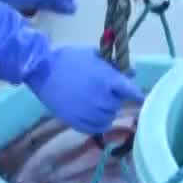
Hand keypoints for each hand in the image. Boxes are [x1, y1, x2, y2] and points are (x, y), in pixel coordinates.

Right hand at [23, 45, 144, 134]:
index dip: (136, 95)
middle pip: (118, 105)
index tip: (140, 98)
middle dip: (115, 98)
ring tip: (97, 103)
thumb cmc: (69, 58)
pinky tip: (92, 114)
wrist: (42, 70)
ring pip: (108, 117)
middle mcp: (102, 99)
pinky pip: (95, 128)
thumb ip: (114, 65)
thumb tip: (132, 71)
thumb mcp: (94, 55)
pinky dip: (97, 122)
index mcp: (108, 80)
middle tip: (106, 92)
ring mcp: (89, 112)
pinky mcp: (76, 121)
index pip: (131, 92)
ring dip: (106, 111)